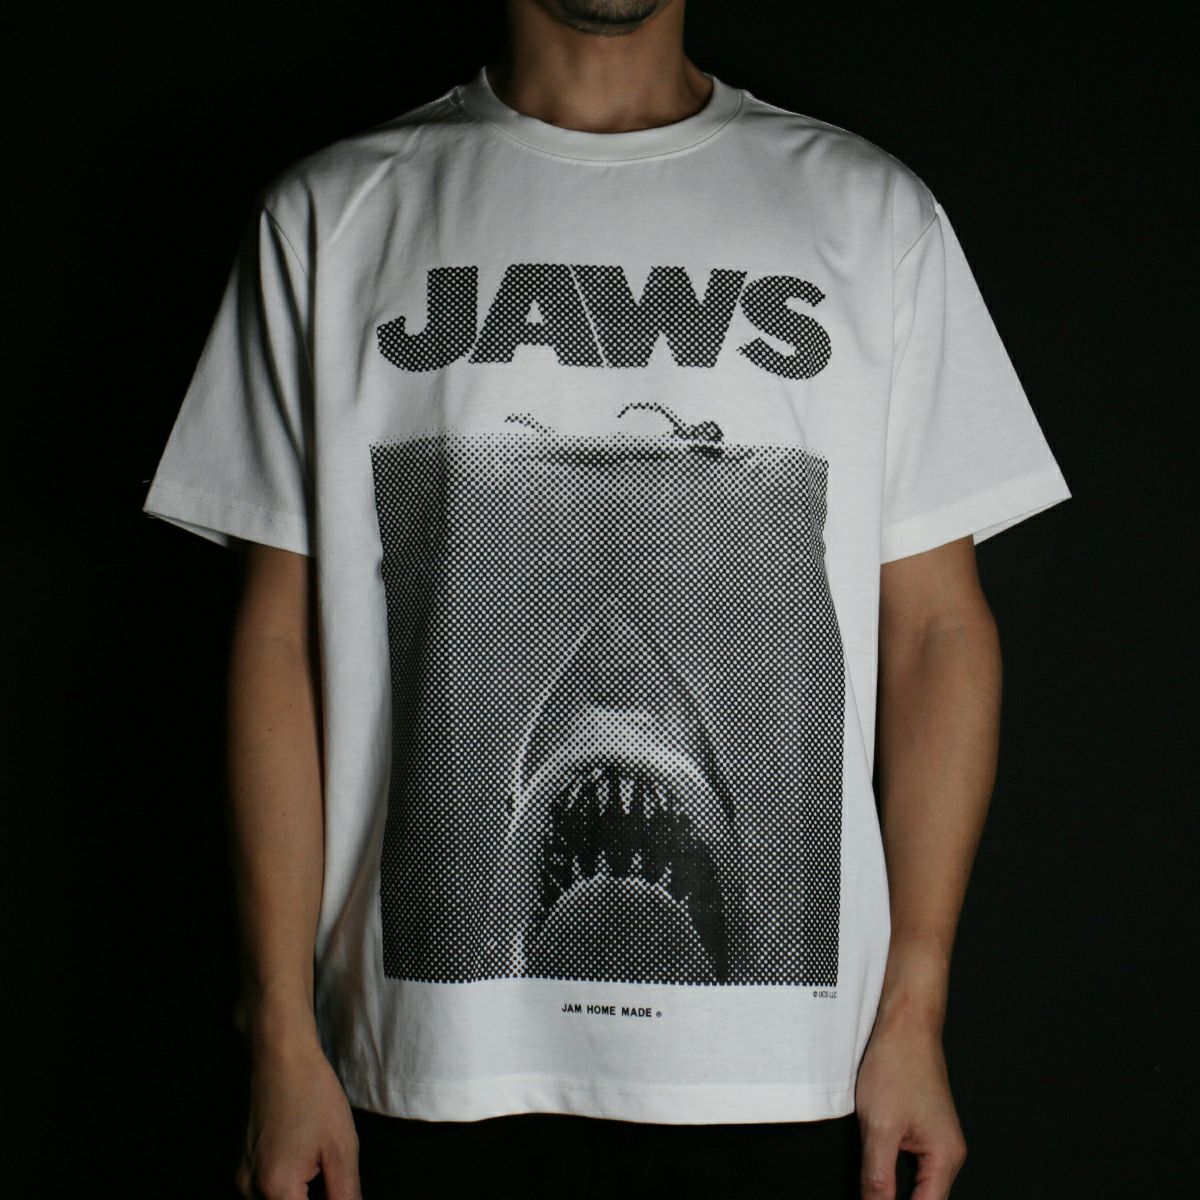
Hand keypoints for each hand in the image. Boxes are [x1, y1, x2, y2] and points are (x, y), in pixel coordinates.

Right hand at [235, 1036, 361, 1199]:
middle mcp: (250, 1190)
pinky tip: (306, 1165)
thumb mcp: (341, 1147)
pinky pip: (266, 1192)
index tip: (337, 1186)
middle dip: (313, 1198)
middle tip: (330, 1173)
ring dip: (302, 1196)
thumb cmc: (313, 1094)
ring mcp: (243, 1179)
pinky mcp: (243, 1167)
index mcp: (276, 1188)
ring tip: (320, 1168)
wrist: (281, 1056)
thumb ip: (345, 1194)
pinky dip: (289, 1189)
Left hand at [854, 1020, 966, 1198]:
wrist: (905, 1025)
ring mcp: (937, 1141)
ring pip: (917, 1185)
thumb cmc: (897, 1065)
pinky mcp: (923, 1129)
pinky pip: (912, 1165)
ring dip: (895, 1191)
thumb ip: (878, 1177)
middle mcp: (948, 1154)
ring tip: (873, 1192)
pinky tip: (878, 1175)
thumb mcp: (880, 1127)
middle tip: (870, 1197)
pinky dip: (895, 1174)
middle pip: (925, 1199)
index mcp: (945, 1159)